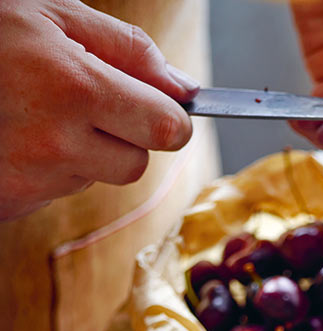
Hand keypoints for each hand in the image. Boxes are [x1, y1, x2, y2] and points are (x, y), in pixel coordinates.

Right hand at [0, 0, 198, 220]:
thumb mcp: (50, 15)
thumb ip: (128, 48)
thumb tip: (186, 88)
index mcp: (76, 87)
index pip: (168, 129)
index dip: (172, 119)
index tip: (162, 108)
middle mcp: (57, 141)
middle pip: (137, 163)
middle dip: (126, 136)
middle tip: (88, 103)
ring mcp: (32, 177)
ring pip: (96, 177)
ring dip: (83, 151)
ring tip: (36, 112)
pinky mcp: (13, 200)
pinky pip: (58, 190)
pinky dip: (49, 167)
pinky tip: (17, 135)